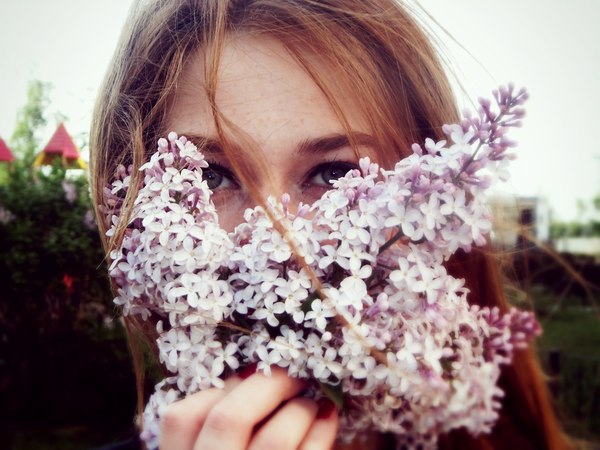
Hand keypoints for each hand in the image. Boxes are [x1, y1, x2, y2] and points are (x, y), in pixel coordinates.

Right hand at [158, 366, 338, 449]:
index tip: (252, 373)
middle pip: (229, 418)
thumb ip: (214, 437)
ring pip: (274, 439)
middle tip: (292, 373)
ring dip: (299, 408)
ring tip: (312, 401)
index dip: (221, 388)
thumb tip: (248, 379)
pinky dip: (320, 434)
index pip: (182, 418)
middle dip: (267, 384)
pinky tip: (326, 420)